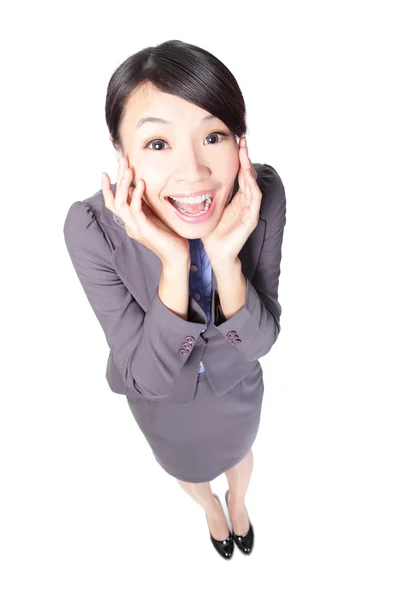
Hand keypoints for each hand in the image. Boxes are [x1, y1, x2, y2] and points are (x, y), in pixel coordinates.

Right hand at [102, 157, 189, 265]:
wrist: (176, 258)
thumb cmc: (169, 237)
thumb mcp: (155, 217)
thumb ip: (146, 206)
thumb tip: (140, 189)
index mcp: (131, 222)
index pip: (114, 203)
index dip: (108, 188)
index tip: (106, 172)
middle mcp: (130, 225)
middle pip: (115, 200)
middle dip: (118, 179)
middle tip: (121, 161)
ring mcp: (136, 228)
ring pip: (122, 204)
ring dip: (124, 185)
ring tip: (129, 169)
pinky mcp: (145, 230)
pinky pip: (136, 211)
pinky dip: (137, 197)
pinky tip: (141, 185)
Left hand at [201, 136, 261, 262]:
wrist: (216, 253)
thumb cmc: (212, 232)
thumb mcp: (207, 207)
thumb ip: (205, 194)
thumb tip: (190, 177)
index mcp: (236, 198)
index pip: (239, 174)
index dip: (238, 158)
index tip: (234, 141)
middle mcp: (245, 202)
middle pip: (248, 175)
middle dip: (245, 157)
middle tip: (242, 141)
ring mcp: (250, 210)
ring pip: (253, 183)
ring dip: (249, 168)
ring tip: (244, 153)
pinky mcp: (251, 218)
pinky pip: (255, 199)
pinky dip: (251, 186)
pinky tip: (247, 175)